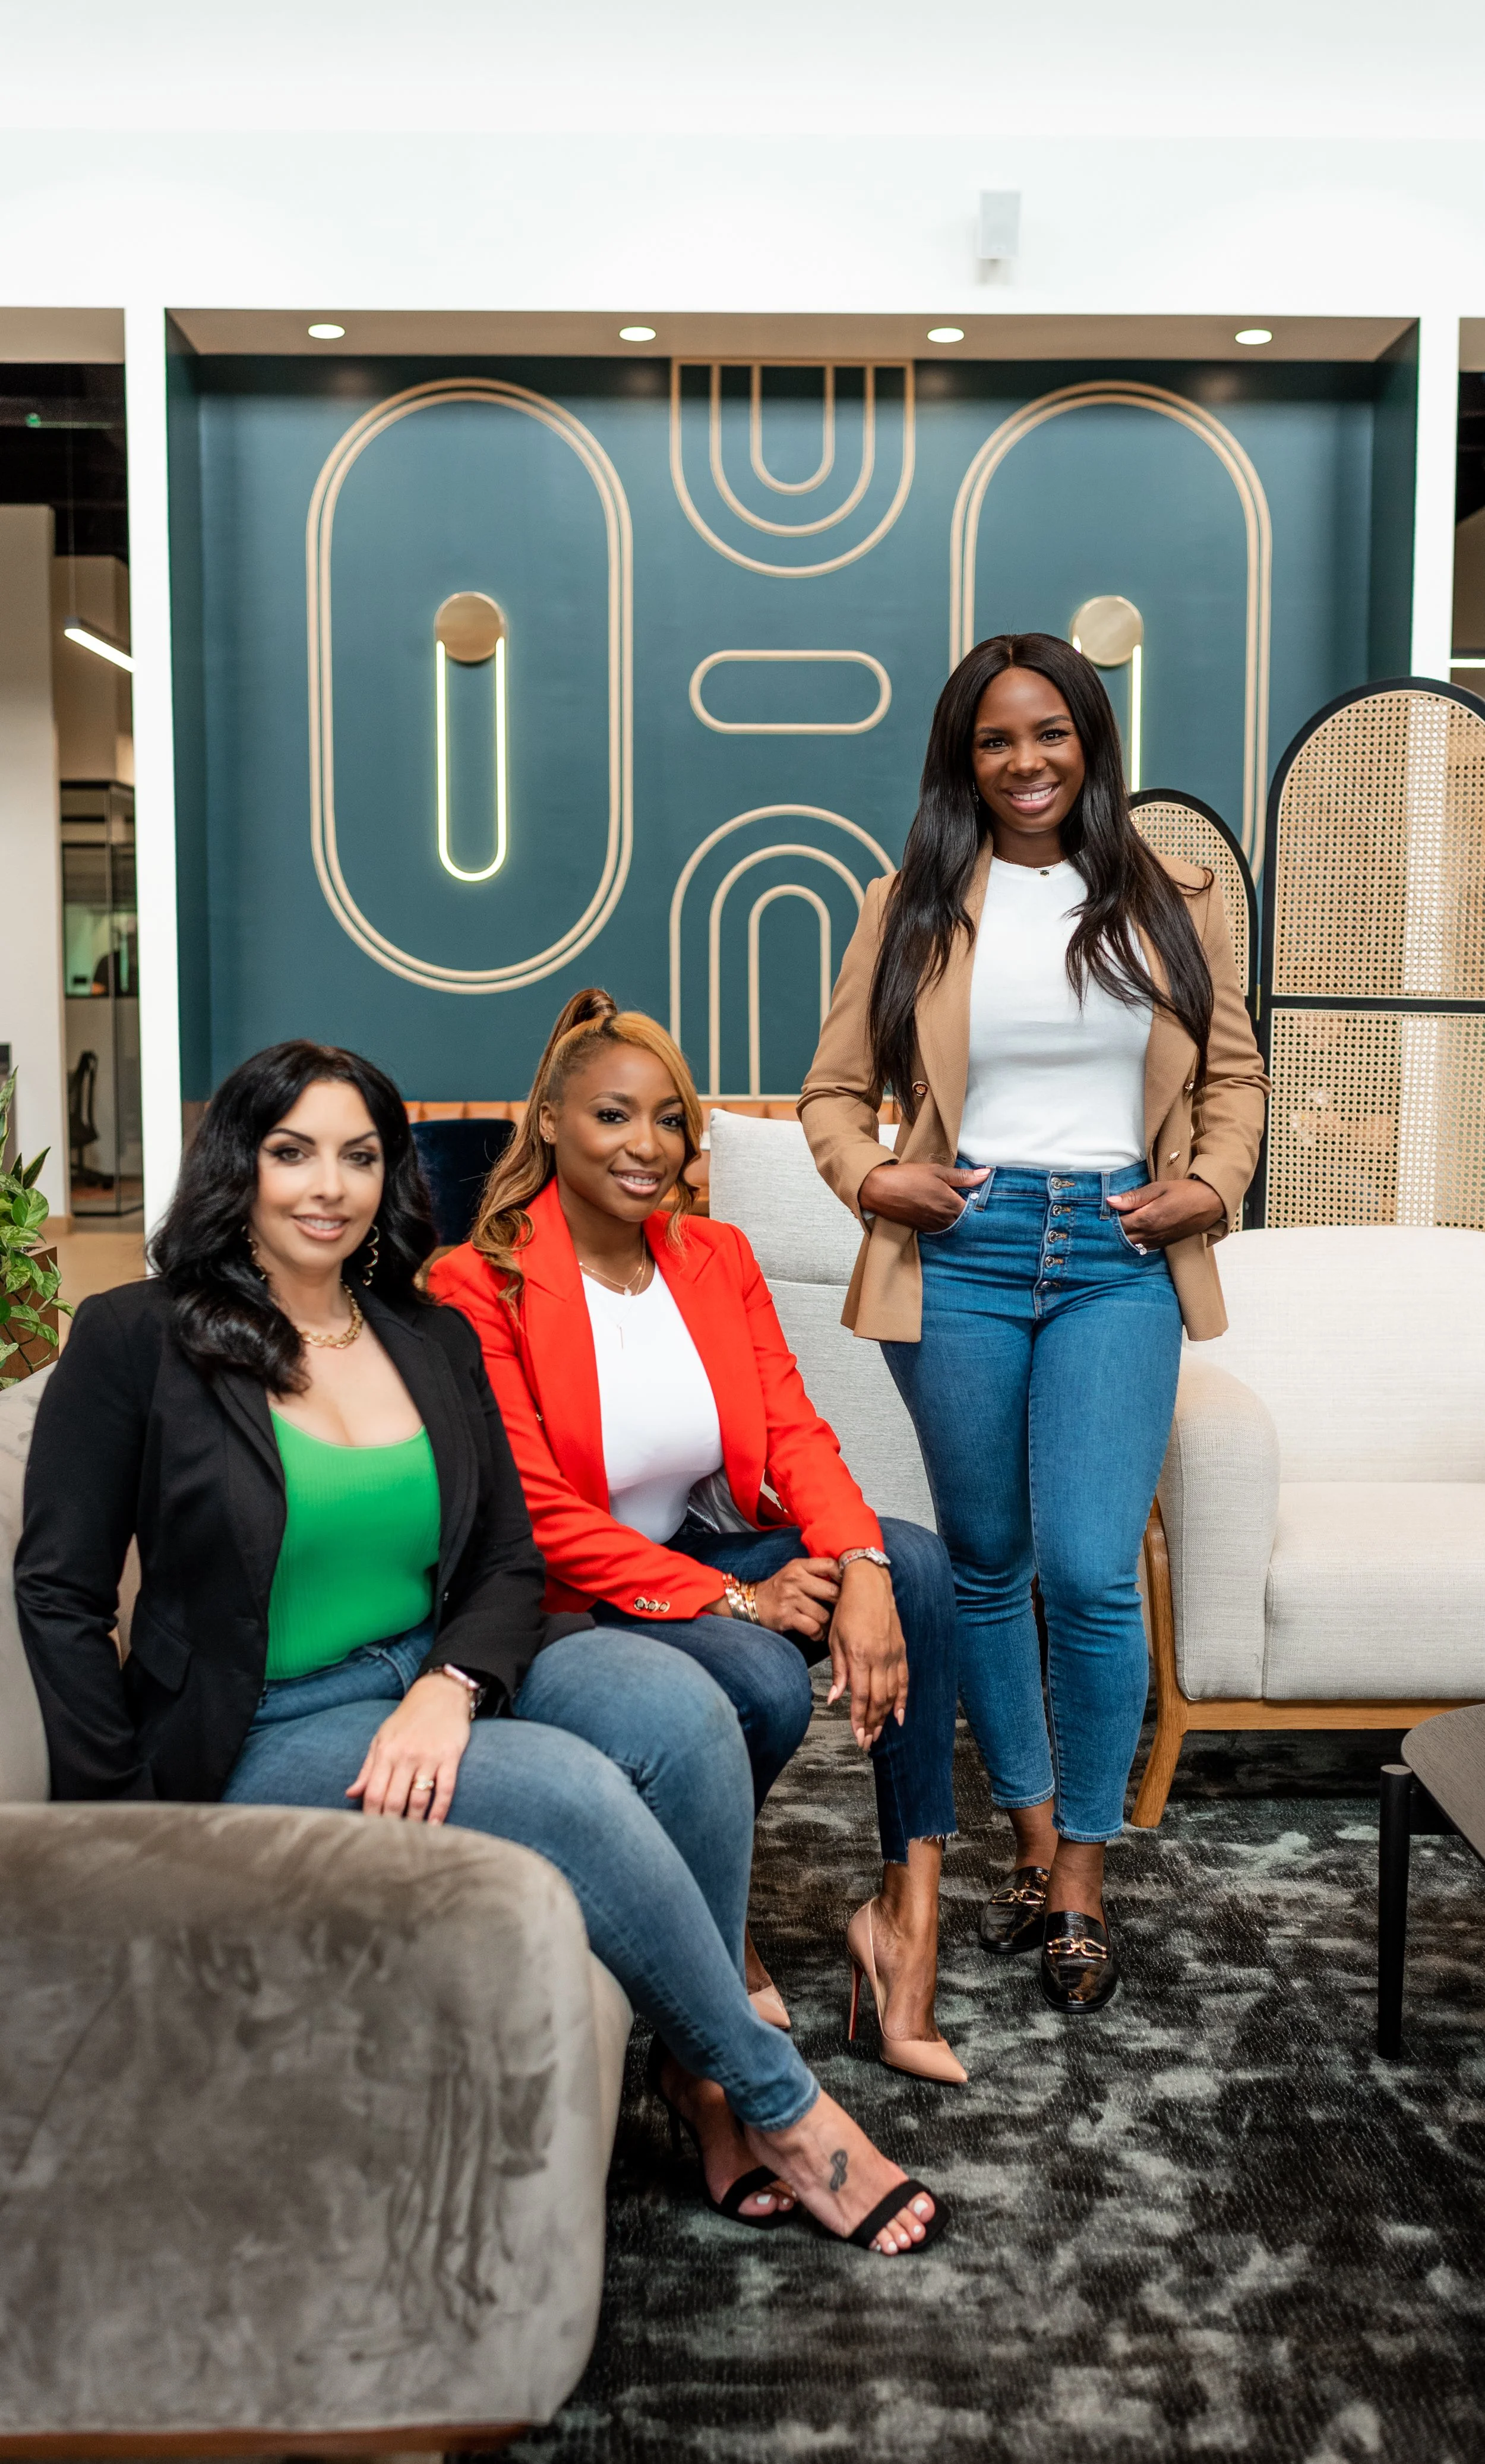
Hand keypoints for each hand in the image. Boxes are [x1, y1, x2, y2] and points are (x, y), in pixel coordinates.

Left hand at [347, 1672, 471, 1823]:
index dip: (370, 1817)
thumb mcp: (382, 1738)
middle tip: (390, 1843)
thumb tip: (350, 1794)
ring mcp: (428, 1757)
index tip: (370, 1834)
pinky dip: (440, 1811)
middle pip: (393, 1801)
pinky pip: (445, 1789)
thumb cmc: (408, 1718)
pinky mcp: (450, 1757)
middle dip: (391, 1825)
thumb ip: (368, 1768)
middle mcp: (405, 1756)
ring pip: (419, 1799)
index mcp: (385, 1753)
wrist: (440, 1693)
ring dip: (415, 1823)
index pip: (373, 1793)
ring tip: (413, 1838)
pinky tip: (436, 1826)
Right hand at [705, 1557, 840, 1641]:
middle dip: (839, 1605)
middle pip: (832, 1592)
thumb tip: (847, 1579)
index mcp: (799, 1565)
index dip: (843, 1577)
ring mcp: (790, 1598)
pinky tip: (816, 1633)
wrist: (753, 1603)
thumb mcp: (794, 1572)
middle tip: (840, 1610)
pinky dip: (817, 1634)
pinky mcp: (787, 1617)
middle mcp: (795, 1579)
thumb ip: (815, 1571)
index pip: (830, 1565)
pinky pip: (813, 1628)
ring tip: (824, 1624)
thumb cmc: (781, 1588)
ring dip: (827, 1623)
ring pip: (824, 1614)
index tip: (847, 1587)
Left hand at [826, 1560, 908, 1750]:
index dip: (859, 1720)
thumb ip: (838, 1670)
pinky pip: (903, 1679)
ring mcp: (893, 1654)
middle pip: (878, 1700)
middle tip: (867, 1743)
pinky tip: (899, 1715)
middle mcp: (879, 1658)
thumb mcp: (835, 1639)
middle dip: (872, 1724)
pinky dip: (902, 1699)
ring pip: (891, 1694)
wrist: (869, 1585)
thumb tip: (834, 1698)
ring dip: (884, 1717)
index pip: (861, 1697)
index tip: (858, 1737)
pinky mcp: (901, 1649)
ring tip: (878, 1733)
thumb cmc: (847, 1610)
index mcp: (860, 1656)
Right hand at [858, 1160, 988, 1231]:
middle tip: (966, 1197)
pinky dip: (942, 1221)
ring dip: (955, 1217)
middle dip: (968, 1211)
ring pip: (952, 1225)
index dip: (978, 1202)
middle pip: (965, 1220)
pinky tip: (937, 1209)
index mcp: (951, 1205)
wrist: (879, 1189)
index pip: (975, 1210)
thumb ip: (963, 1177)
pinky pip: (939, 1228)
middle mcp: (944, 1220)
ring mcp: (932, 1226)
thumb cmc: (907, 1178)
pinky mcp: (922, 1228)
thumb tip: (986, 1174)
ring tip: (950, 1203)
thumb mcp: (937, 1171)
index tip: (977, 1193)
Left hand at [1108, 1176, 1226, 1247]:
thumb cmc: (1185, 1192)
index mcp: (1147, 1219)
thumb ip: (1133, 1197)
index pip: (1117, 1225)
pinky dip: (1134, 1243)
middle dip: (1111, 1231)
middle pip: (1122, 1238)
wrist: (1211, 1203)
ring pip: (1131, 1246)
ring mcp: (1157, 1242)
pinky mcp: (1164, 1244)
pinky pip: (1143, 1247)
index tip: (1101, 1212)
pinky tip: (1130, 1234)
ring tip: (1115, 1227)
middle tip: (1104, 1221)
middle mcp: (1150, 1234)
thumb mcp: (1158, 1189)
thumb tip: (1110, 1201)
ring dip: (1122, 1238)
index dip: (1107, 1220)